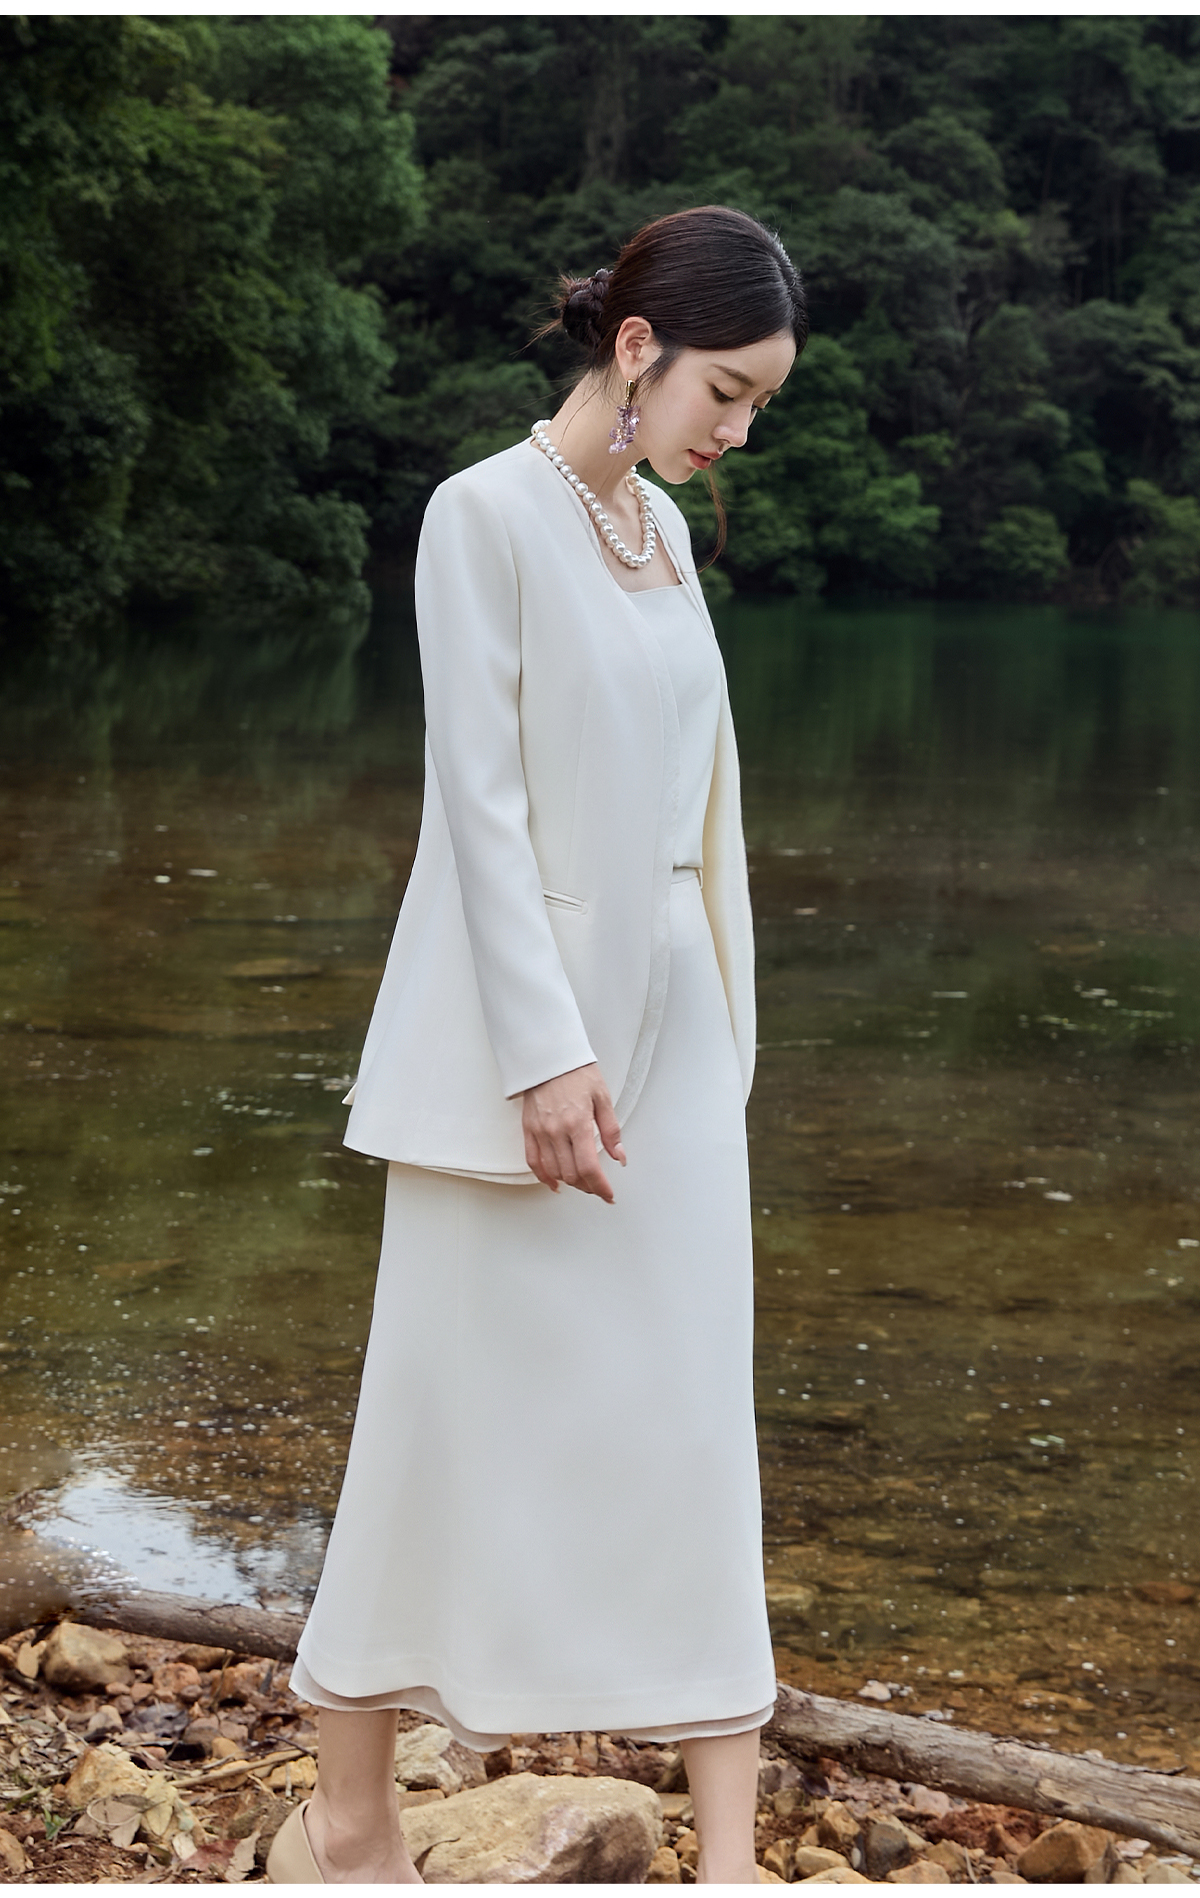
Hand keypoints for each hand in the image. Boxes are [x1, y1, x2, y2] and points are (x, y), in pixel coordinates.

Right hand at [522, 1062, 625, 1200]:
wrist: (548, 1056)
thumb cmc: (576, 1073)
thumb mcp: (603, 1097)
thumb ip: (611, 1130)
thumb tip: (619, 1156)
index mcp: (578, 1122)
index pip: (589, 1167)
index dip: (600, 1187)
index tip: (608, 1195)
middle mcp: (557, 1130)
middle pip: (571, 1173)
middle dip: (588, 1186)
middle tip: (598, 1186)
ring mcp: (540, 1131)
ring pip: (553, 1171)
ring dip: (569, 1182)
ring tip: (582, 1182)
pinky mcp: (528, 1129)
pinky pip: (533, 1161)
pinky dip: (544, 1177)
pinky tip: (555, 1183)